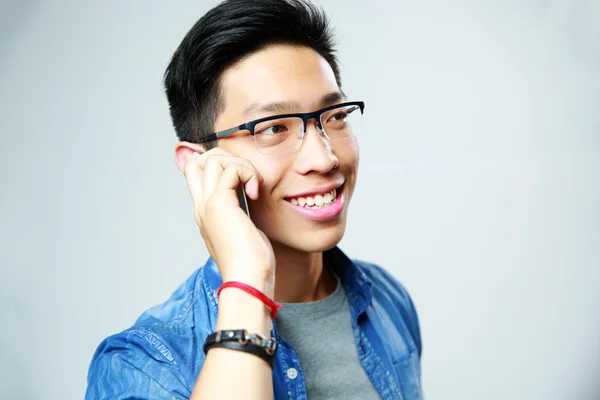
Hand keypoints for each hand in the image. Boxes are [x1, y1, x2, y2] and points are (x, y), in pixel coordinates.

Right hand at [184, 148, 274, 294]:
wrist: (247, 280)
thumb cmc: (251, 263)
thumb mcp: (243, 232)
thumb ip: (240, 213)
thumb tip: (249, 196)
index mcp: (204, 213)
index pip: (195, 173)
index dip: (216, 163)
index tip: (242, 177)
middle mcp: (201, 206)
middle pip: (200, 160)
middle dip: (228, 158)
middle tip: (248, 177)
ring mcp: (208, 204)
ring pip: (213, 159)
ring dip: (240, 164)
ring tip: (253, 185)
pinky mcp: (220, 204)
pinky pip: (231, 169)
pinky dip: (248, 173)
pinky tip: (256, 193)